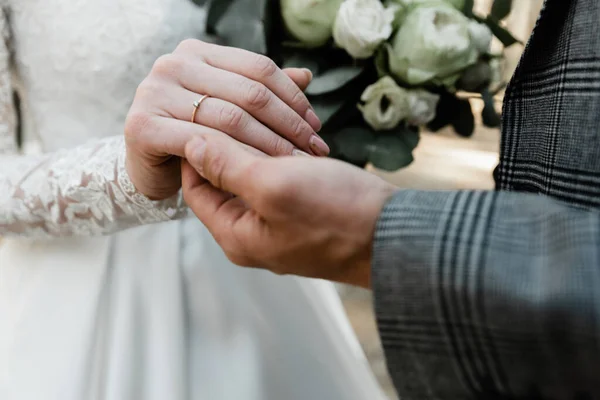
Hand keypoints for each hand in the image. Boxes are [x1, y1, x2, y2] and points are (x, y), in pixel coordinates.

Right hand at [124, 39, 327, 199]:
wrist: (148, 167)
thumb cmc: (194, 133)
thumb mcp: (230, 105)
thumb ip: (261, 90)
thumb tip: (306, 76)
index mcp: (197, 52)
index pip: (259, 68)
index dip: (294, 98)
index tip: (316, 126)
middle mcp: (173, 64)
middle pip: (249, 93)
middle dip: (289, 124)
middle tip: (313, 149)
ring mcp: (154, 92)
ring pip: (231, 118)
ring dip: (271, 145)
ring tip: (295, 163)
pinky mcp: (143, 126)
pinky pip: (204, 142)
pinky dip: (237, 159)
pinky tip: (260, 174)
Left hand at [180, 133, 396, 288]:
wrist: (394, 234)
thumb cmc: (336, 214)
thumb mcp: (273, 185)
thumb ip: (226, 166)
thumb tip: (190, 143)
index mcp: (235, 234)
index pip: (195, 186)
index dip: (195, 149)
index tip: (205, 115)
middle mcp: (252, 232)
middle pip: (224, 180)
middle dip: (232, 141)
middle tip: (242, 105)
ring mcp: (278, 223)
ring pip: (255, 175)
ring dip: (261, 144)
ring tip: (271, 112)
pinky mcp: (302, 212)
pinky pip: (281, 179)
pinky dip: (284, 154)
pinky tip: (295, 132)